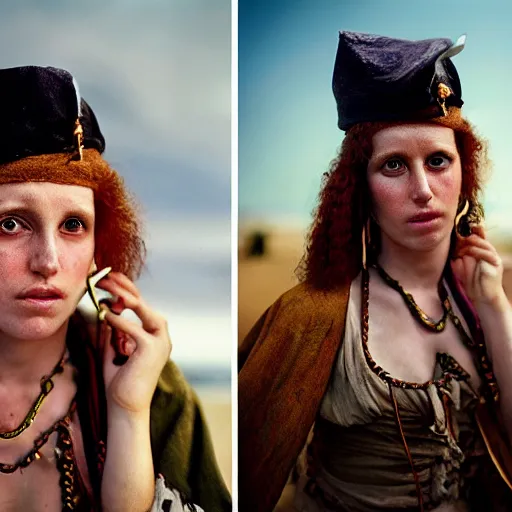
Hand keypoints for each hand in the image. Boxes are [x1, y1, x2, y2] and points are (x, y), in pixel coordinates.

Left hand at [96, 272, 171, 413]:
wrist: (126, 407)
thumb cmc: (119, 381)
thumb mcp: (113, 349)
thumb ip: (113, 330)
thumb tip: (105, 308)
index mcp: (154, 333)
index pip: (140, 304)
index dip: (124, 289)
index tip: (108, 278)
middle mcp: (160, 334)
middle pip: (143, 302)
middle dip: (123, 286)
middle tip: (104, 275)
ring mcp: (159, 340)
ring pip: (143, 309)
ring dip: (123, 295)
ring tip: (105, 286)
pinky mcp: (151, 349)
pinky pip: (134, 328)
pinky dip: (118, 320)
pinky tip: (105, 314)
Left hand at [451, 225, 505, 307]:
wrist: (483, 296)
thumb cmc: (472, 282)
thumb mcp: (462, 267)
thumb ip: (459, 257)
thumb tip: (453, 249)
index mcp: (481, 251)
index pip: (478, 236)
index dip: (473, 230)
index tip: (462, 226)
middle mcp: (488, 252)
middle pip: (478, 237)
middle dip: (465, 238)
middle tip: (457, 242)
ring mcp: (493, 257)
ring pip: (481, 243)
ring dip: (469, 245)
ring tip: (460, 250)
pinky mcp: (496, 263)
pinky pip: (486, 253)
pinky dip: (476, 251)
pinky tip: (468, 253)